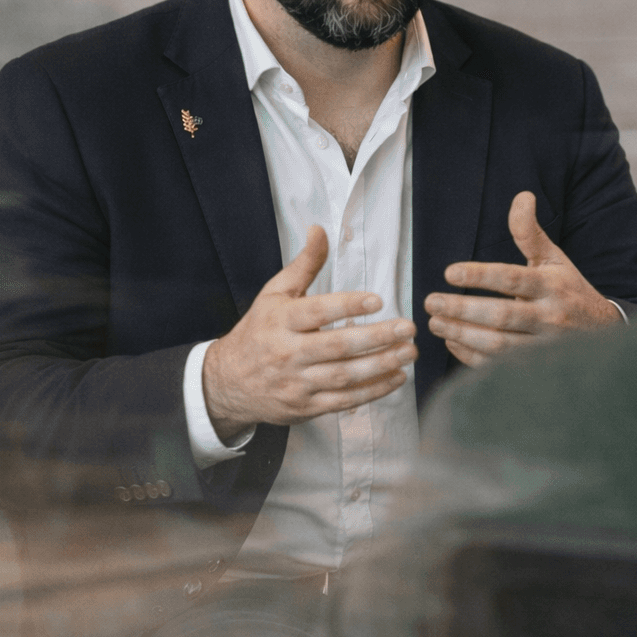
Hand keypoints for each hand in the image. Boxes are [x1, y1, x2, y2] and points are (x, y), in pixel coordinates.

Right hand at [203, 226, 416, 442]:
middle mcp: (287, 353)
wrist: (228, 382)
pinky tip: (397, 377)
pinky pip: (344, 400)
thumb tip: (319, 229)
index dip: (347, 306)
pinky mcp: (306, 407)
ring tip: (409, 352)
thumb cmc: (259, 331)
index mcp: (279, 321)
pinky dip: (373, 391)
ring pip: (344, 376)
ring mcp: (297, 383)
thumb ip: (303, 265)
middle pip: (336, 346)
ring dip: (381, 365)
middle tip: (408, 328)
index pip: (316, 312)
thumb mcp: (274, 294)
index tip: (377, 301)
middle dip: (376, 338)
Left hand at [424, 191, 621, 365]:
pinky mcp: (536, 367)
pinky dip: (471, 356)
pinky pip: (499, 366)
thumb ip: (530, 232)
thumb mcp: (554, 258)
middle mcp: (549, 316)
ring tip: (435, 322)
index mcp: (552, 285)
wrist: (603, 332)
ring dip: (462, 334)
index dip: (480, 276)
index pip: (512, 279)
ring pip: (498, 345)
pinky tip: (451, 342)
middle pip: (502, 315)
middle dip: (462, 310)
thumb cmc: (569, 290)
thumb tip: (522, 196)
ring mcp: (543, 346)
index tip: (449, 272)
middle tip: (431, 301)